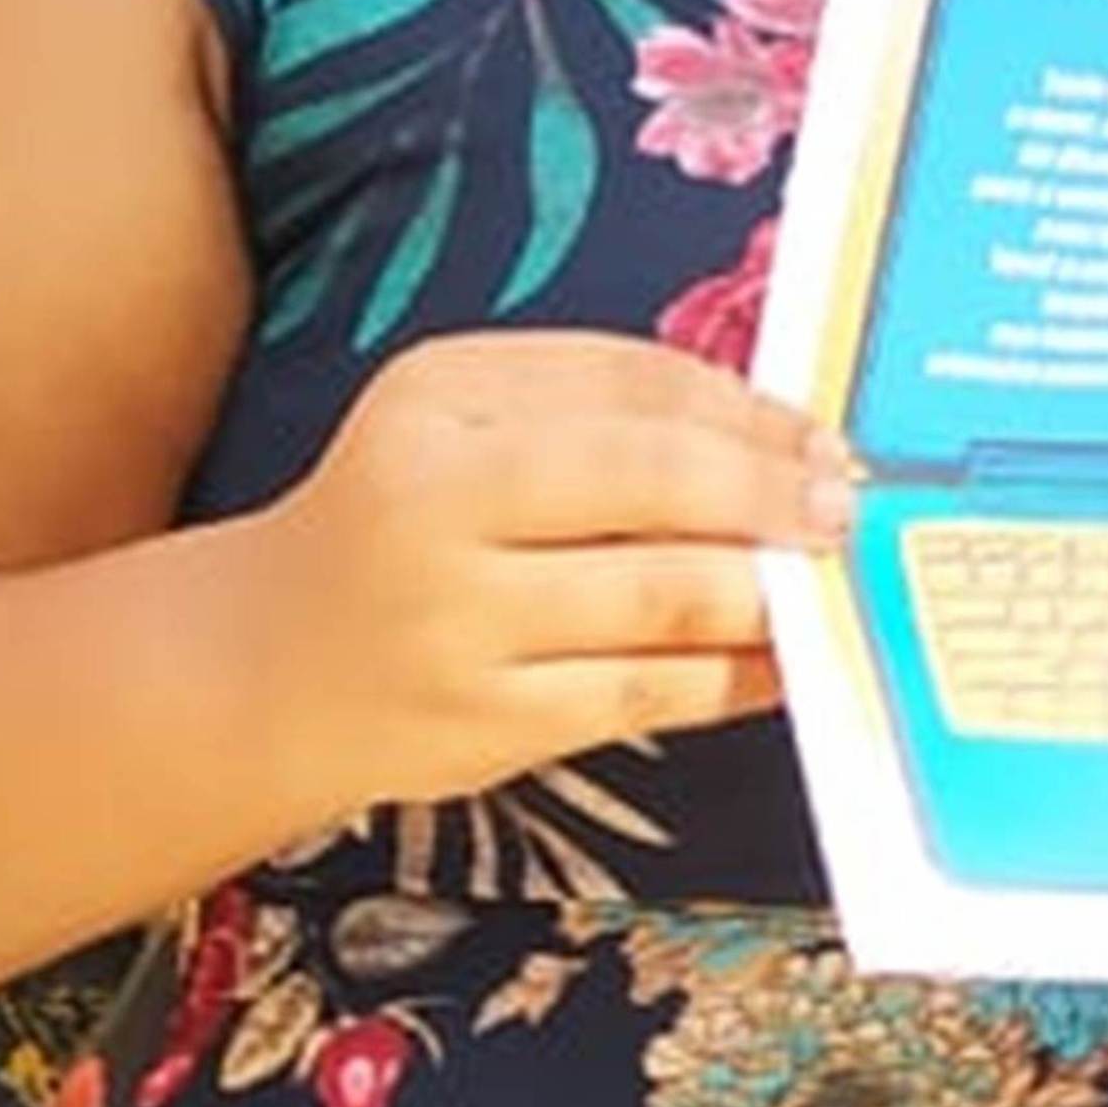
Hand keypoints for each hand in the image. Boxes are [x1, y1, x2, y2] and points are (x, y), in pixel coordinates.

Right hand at [241, 329, 855, 818]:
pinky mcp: (485, 724)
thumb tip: (775, 434)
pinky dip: (735, 677)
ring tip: (830, 581)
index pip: (630, 382)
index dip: (749, 410)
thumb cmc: (397, 528)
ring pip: (662, 596)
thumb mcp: (461, 427)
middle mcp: (435, 500)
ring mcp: (457, 622)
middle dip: (772, 492)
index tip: (823, 437)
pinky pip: (647, 693)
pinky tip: (784, 663)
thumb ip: (598, 410)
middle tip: (846, 510)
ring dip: (770, 588)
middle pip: (651, 479)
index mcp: (436, 398)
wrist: (261, 669)